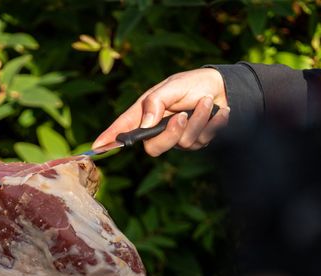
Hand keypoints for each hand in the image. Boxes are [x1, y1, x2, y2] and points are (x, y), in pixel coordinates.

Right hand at [93, 68, 229, 156]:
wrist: (223, 87)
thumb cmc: (193, 83)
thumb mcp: (172, 85)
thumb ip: (156, 102)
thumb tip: (145, 124)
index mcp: (146, 112)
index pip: (124, 128)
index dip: (109, 139)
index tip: (96, 148)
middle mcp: (159, 128)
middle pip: (154, 148)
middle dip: (171, 134)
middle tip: (183, 116)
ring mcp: (177, 137)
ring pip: (183, 143)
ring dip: (199, 120)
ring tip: (207, 102)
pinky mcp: (196, 141)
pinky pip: (202, 141)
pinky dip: (213, 124)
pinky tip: (221, 111)